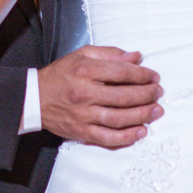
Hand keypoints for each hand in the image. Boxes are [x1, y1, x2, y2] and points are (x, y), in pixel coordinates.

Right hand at [38, 45, 163, 147]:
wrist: (34, 98)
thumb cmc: (59, 75)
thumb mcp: (81, 55)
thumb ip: (110, 54)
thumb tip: (136, 57)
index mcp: (85, 70)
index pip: (121, 72)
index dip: (142, 74)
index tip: (153, 76)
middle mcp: (85, 93)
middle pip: (124, 96)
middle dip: (147, 94)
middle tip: (158, 92)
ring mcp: (83, 115)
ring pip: (120, 118)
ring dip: (142, 115)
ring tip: (156, 111)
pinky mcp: (82, 132)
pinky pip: (109, 138)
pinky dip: (127, 137)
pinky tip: (141, 131)